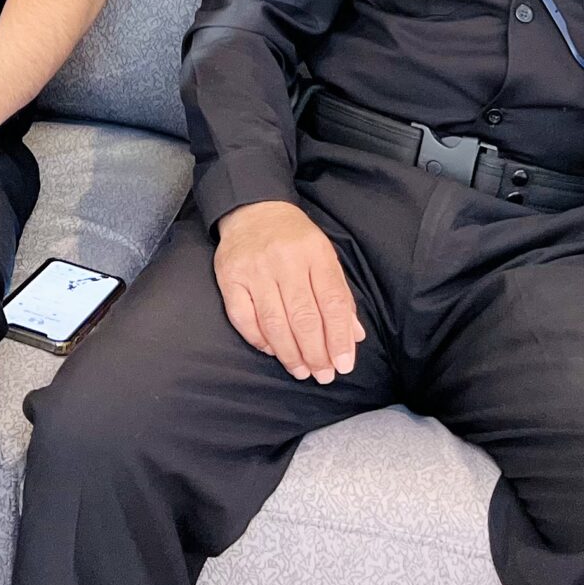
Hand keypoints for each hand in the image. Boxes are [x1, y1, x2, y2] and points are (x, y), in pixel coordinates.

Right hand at [213, 200, 363, 383]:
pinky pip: (243, 318)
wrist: (253, 209)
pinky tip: (273, 351)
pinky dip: (259, 340)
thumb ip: (339, 295)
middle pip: (304, 317)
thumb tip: (354, 336)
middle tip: (323, 375)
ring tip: (301, 371)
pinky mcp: (230, 277)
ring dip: (290, 354)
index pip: (332, 302)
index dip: (339, 338)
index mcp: (315, 253)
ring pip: (274, 323)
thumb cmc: (295, 239)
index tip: (344, 364)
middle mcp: (285, 260)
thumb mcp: (324, 257)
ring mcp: (255, 269)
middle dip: (316, 353)